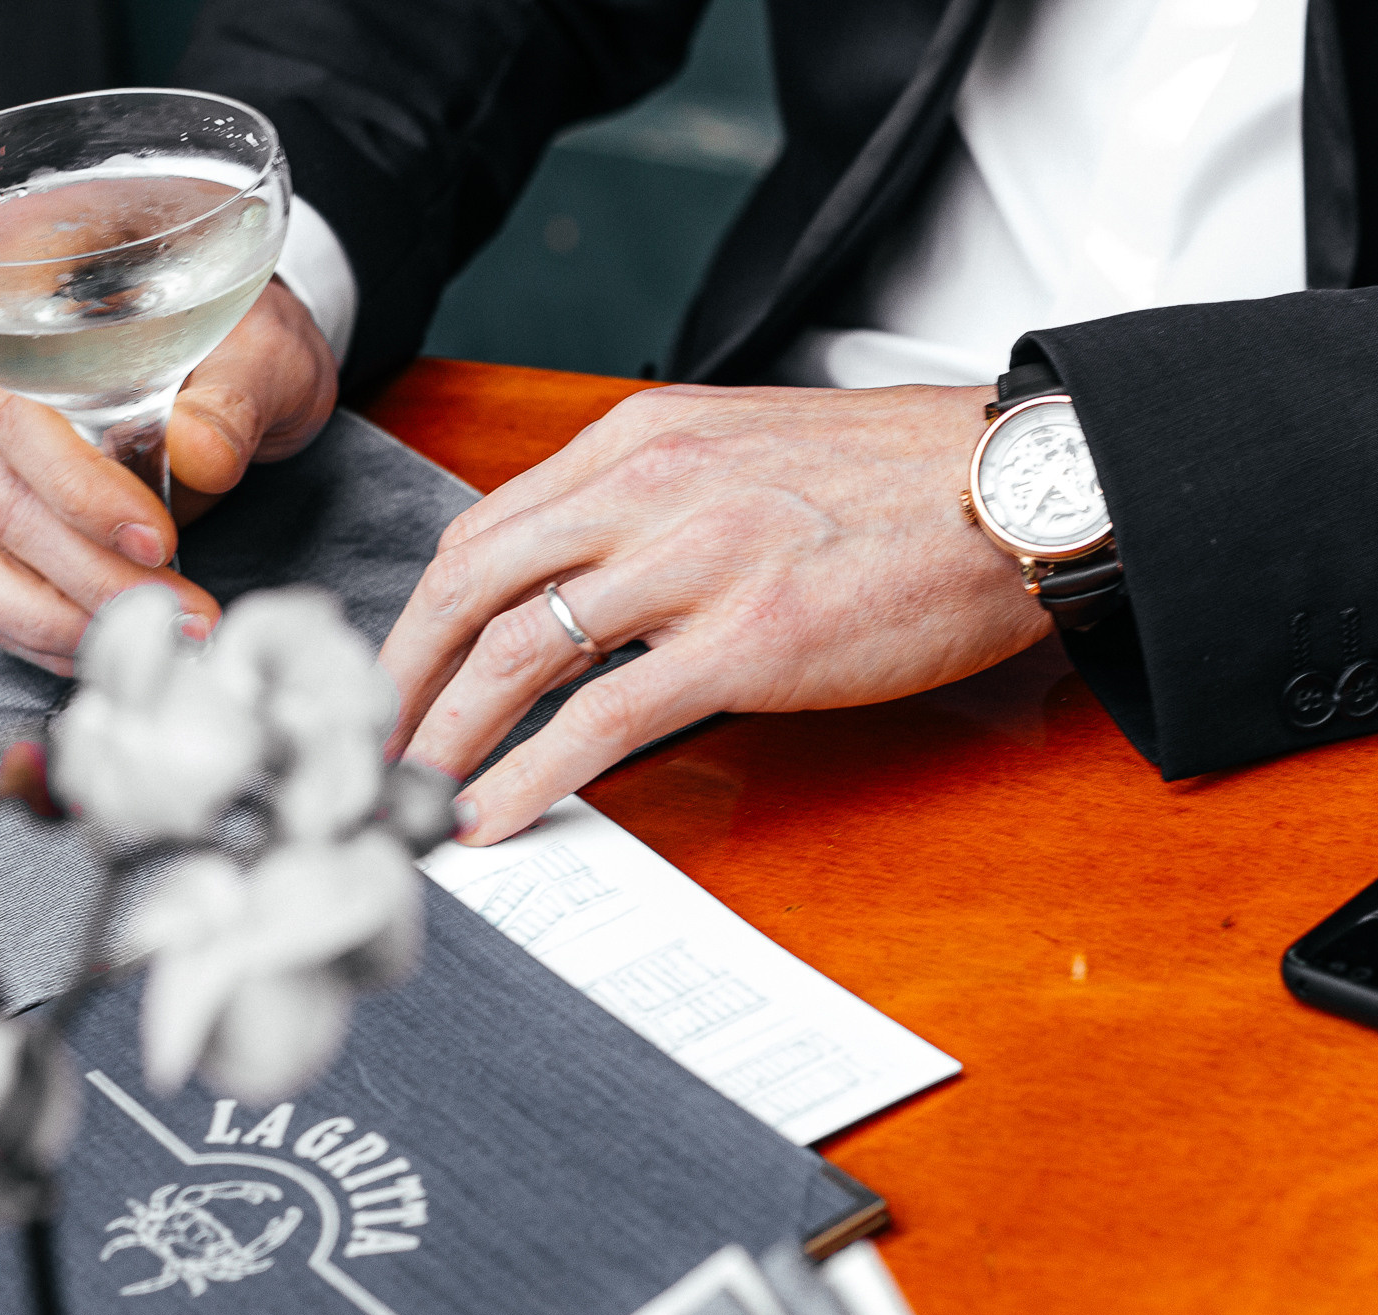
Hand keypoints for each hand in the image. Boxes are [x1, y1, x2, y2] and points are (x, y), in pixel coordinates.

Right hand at [0, 279, 338, 673]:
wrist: (252, 382)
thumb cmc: (245, 354)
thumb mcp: (262, 359)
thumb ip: (233, 401)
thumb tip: (202, 453)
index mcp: (36, 365)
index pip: (18, 426)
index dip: (79, 494)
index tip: (158, 542)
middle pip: (8, 514)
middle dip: (99, 582)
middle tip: (188, 616)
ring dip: (70, 624)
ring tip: (165, 639)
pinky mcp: (0, 550)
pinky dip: (56, 642)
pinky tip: (125, 644)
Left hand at [380, 382, 1054, 843]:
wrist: (1015, 490)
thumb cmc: (903, 483)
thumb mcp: (753, 454)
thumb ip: (661, 505)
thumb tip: (592, 588)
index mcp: (647, 437)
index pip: (486, 525)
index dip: (419, 613)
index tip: (395, 673)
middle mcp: (653, 487)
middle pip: (471, 584)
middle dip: (399, 677)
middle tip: (363, 743)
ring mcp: (698, 564)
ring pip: (518, 652)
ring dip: (445, 735)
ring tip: (408, 793)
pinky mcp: (749, 642)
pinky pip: (603, 718)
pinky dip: (529, 774)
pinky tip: (495, 815)